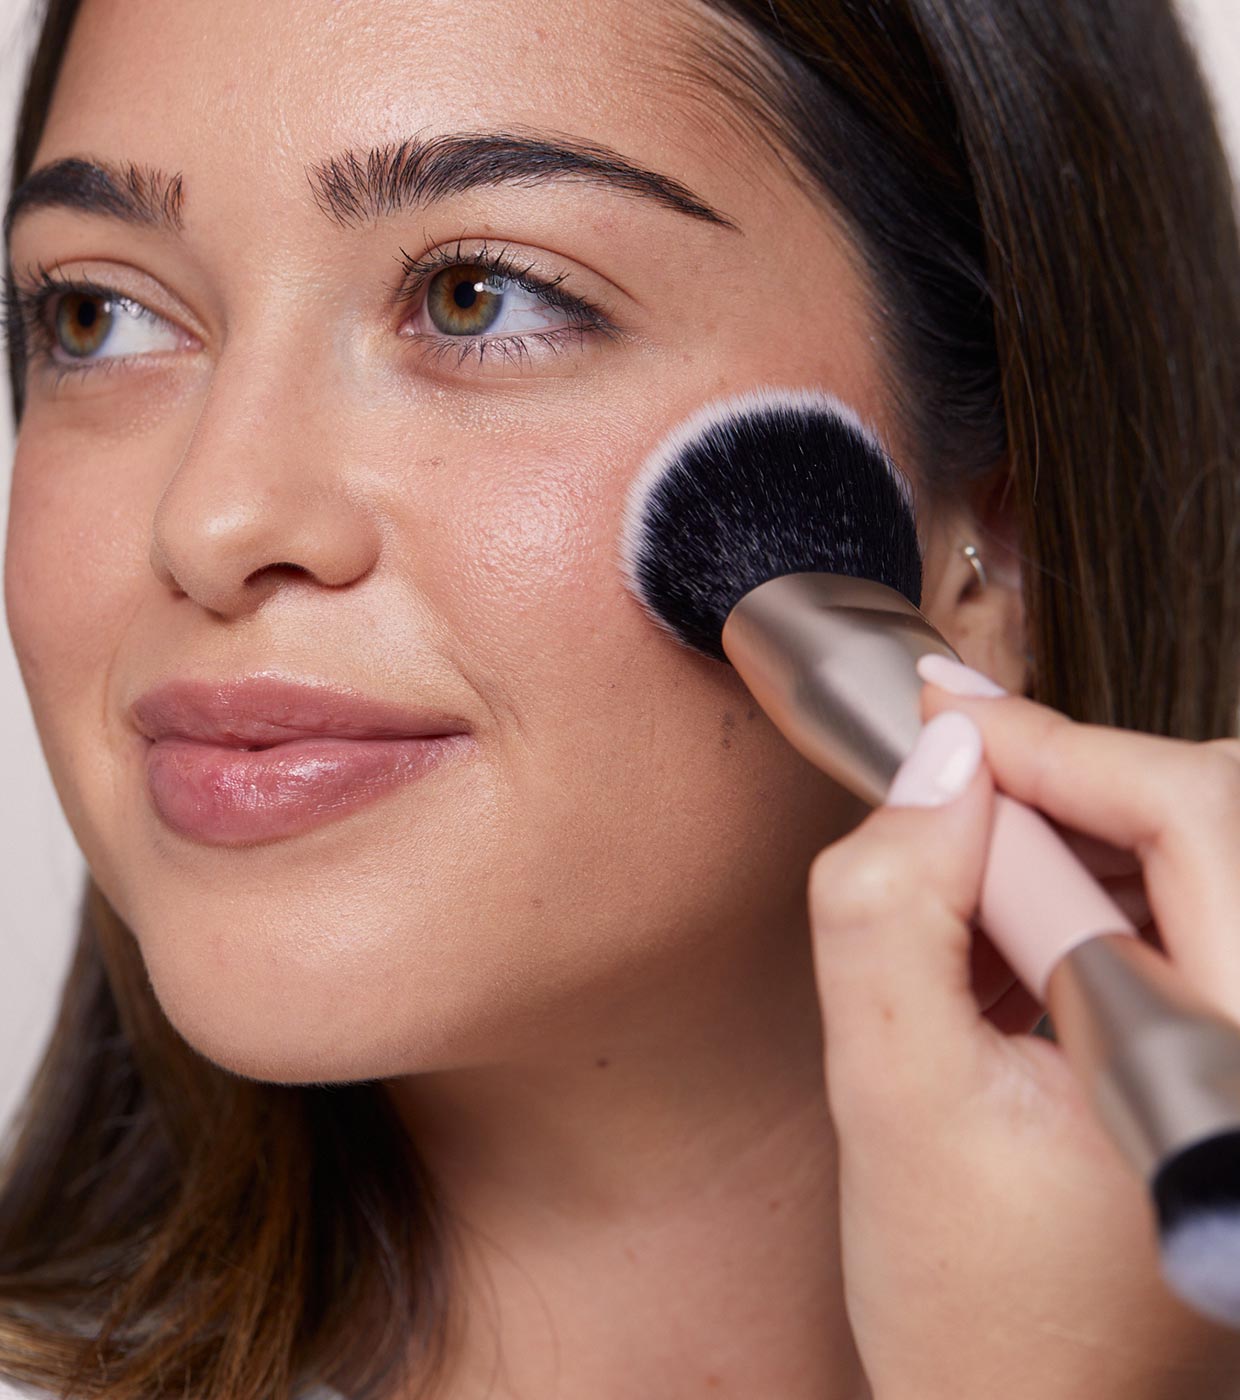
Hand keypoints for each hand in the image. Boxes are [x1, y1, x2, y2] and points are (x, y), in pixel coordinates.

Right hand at [807, 659, 1239, 1398]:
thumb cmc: (972, 1303)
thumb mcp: (888, 1099)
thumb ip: (891, 913)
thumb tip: (934, 762)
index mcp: (1232, 1072)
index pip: (1194, 818)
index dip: (1059, 742)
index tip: (945, 711)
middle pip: (1217, 813)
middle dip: (1073, 778)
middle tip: (951, 791)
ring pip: (1203, 846)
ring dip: (1079, 831)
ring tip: (974, 894)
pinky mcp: (1233, 1049)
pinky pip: (1188, 904)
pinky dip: (1095, 881)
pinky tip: (1021, 937)